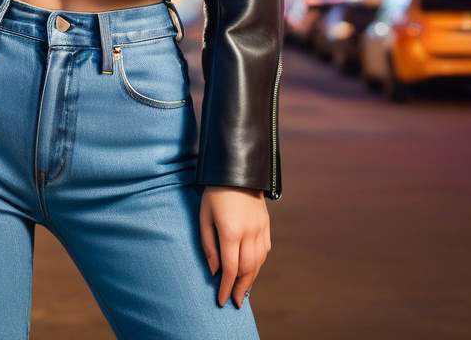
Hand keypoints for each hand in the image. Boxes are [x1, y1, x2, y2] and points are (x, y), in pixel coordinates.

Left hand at [199, 186, 270, 308]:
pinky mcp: (266, 224)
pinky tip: (252, 270)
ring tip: (243, 291)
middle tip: (235, 301)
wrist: (237, 169)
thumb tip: (214, 271)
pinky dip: (259, 264)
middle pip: (247, 270)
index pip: (230, 268)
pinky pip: (265, 251)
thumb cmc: (214, 192)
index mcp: (230, 231)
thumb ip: (208, 245)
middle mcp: (248, 233)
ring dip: (251, 279)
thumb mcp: (204, 216)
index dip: (226, 287)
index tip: (222, 300)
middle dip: (240, 288)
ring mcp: (260, 229)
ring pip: (258, 262)